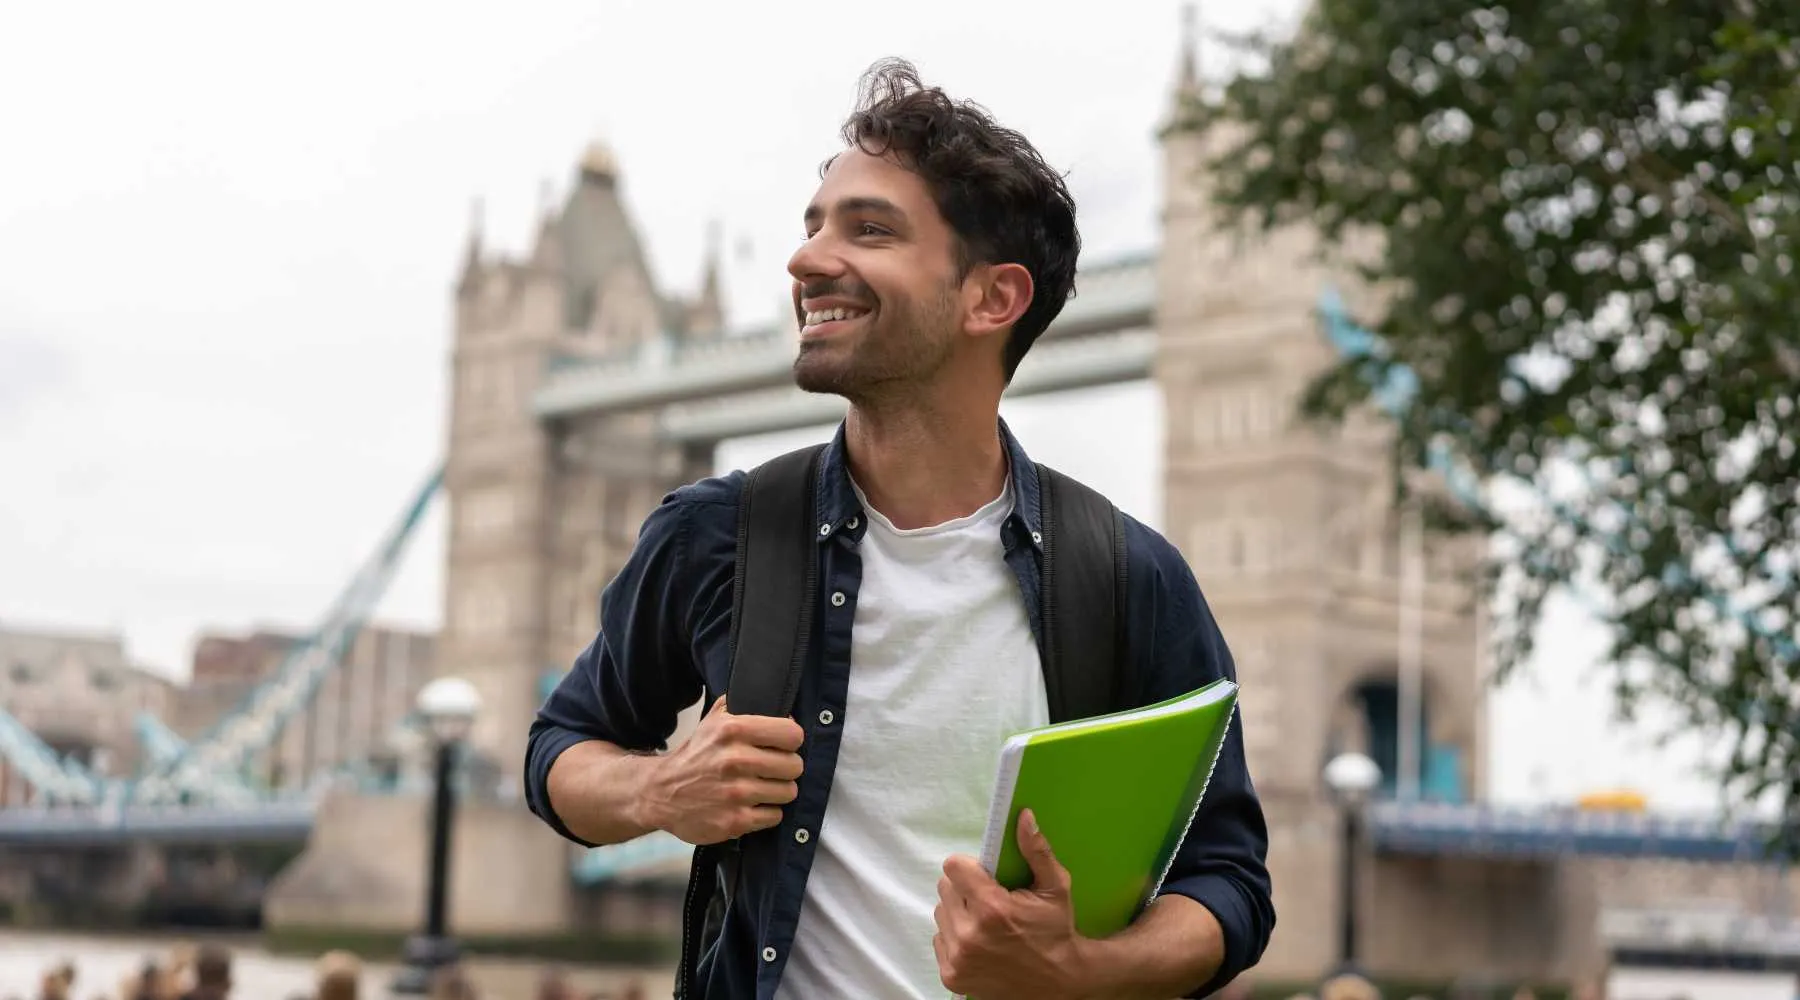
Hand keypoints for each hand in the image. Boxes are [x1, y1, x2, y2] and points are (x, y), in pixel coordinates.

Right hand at [645, 696, 805, 844]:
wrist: (660, 792)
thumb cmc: (695, 755)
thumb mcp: (713, 719)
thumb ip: (744, 704)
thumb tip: (780, 703)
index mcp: (733, 730)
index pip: (792, 734)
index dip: (791, 740)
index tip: (783, 745)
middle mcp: (735, 760)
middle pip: (795, 765)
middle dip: (786, 768)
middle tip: (771, 769)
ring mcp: (736, 794)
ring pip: (789, 792)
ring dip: (778, 791)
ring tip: (761, 787)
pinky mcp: (735, 821)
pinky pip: (775, 816)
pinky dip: (766, 812)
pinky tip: (751, 805)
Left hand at [933, 809, 1093, 999]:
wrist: (1058, 984)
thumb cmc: (1055, 931)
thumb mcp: (1055, 888)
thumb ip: (1036, 851)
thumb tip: (1022, 815)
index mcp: (992, 909)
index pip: (953, 867)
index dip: (968, 867)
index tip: (984, 876)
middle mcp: (969, 934)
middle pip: (945, 888)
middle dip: (964, 889)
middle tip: (989, 900)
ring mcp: (958, 958)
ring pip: (940, 912)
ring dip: (958, 912)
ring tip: (985, 923)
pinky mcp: (951, 975)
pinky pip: (939, 938)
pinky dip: (955, 936)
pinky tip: (980, 942)